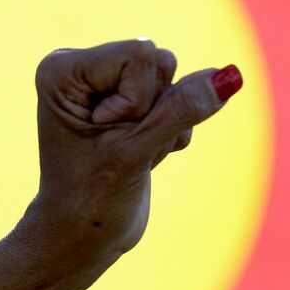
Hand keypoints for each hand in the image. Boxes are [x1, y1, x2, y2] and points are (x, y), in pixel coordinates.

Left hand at [31, 40, 241, 280]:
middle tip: (119, 146)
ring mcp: (105, 83)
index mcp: (62, 70)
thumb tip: (226, 77)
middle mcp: (79, 68)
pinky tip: (141, 153)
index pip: (139, 55)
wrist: (81, 234)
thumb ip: (180, 111)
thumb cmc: (90, 198)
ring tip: (129, 152)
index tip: (103, 134)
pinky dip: (170, 131)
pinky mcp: (128, 100)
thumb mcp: (134, 151)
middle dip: (153, 111)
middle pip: (157, 61)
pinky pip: (180, 97)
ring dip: (165, 124)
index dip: (137, 102)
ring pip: (173, 78)